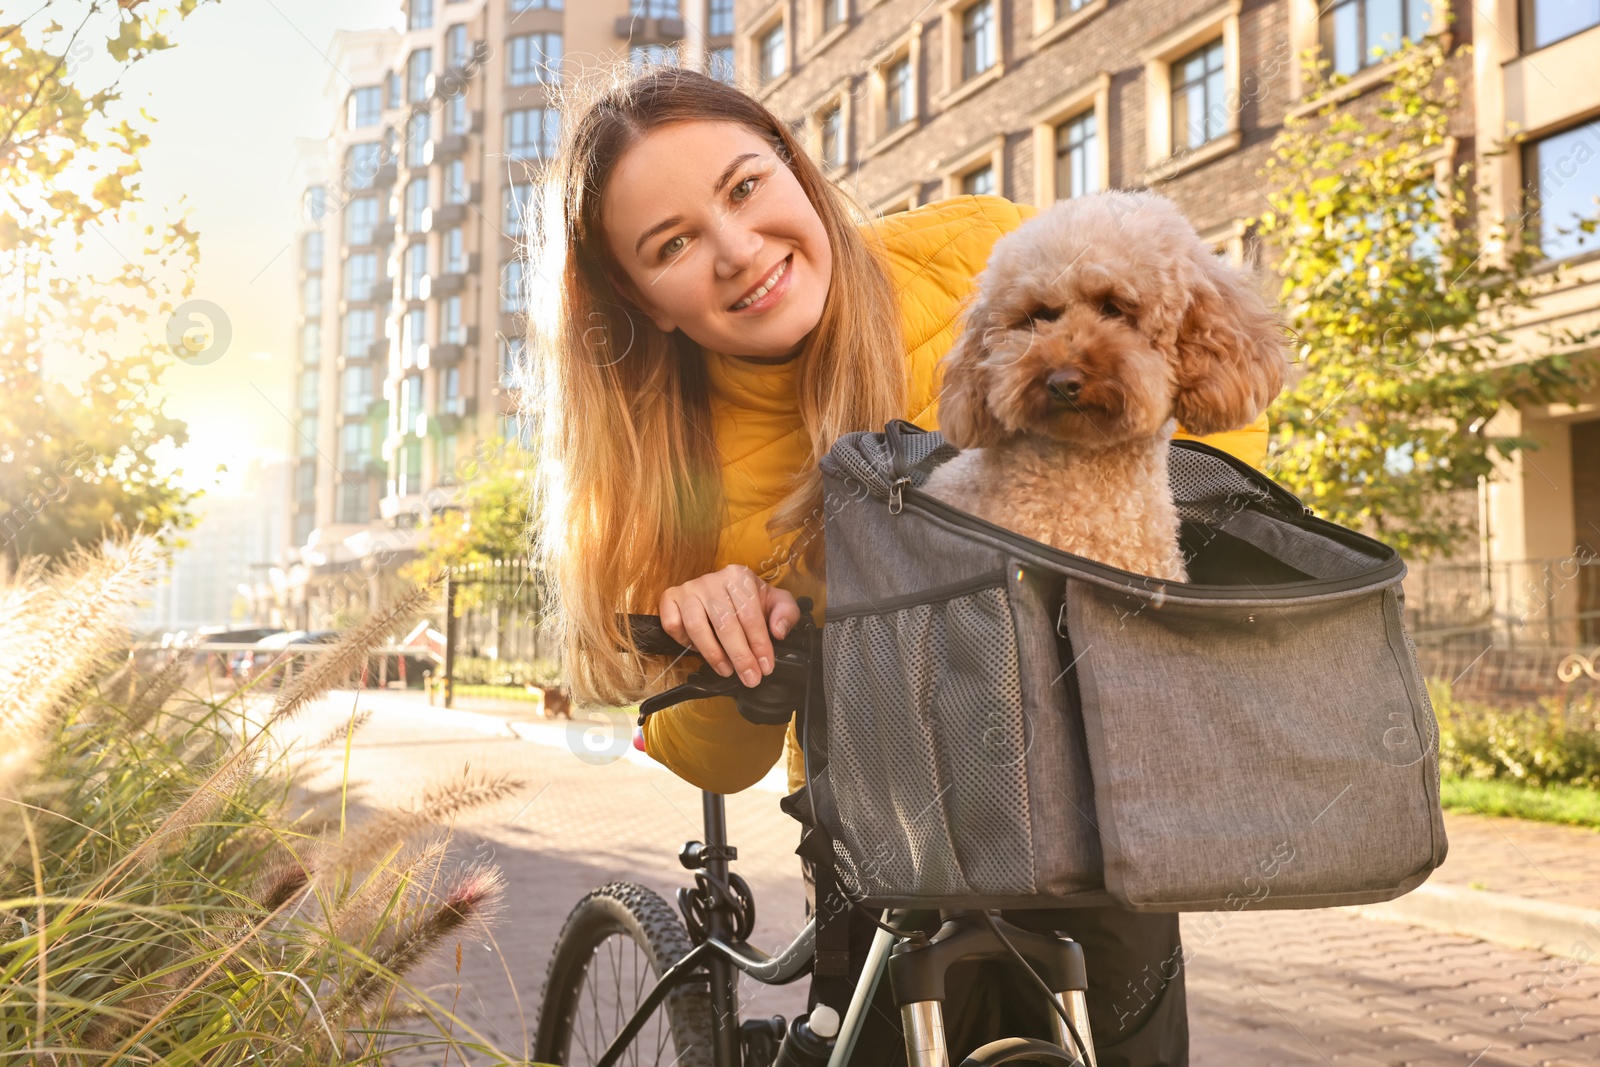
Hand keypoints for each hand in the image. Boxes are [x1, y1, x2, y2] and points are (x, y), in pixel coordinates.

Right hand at [659, 565, 799, 688]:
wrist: (723, 589)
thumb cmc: (749, 598)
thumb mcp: (775, 601)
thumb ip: (786, 613)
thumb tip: (778, 631)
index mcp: (738, 576)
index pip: (750, 615)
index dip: (759, 644)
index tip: (766, 667)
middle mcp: (711, 580)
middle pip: (725, 623)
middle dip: (740, 656)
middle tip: (750, 677)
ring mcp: (689, 589)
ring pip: (697, 626)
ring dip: (713, 654)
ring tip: (727, 670)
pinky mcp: (670, 598)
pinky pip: (673, 624)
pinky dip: (684, 642)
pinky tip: (699, 650)